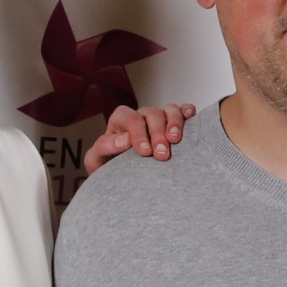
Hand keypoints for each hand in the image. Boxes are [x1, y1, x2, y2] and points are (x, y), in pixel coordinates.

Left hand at [80, 102, 195, 175]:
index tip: (145, 152)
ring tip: (175, 140)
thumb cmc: (108, 166)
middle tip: (162, 155)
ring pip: (169, 110)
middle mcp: (141, 115)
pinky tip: (191, 117)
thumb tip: (124, 140)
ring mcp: (158, 118)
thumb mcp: (96, 159)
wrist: (120, 176)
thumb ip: (104, 147)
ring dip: (174, 123)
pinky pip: (182, 111)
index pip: (131, 119)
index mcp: (121, 119)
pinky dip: (187, 111)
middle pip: (152, 115)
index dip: (139, 134)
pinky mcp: (173, 123)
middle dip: (158, 134)